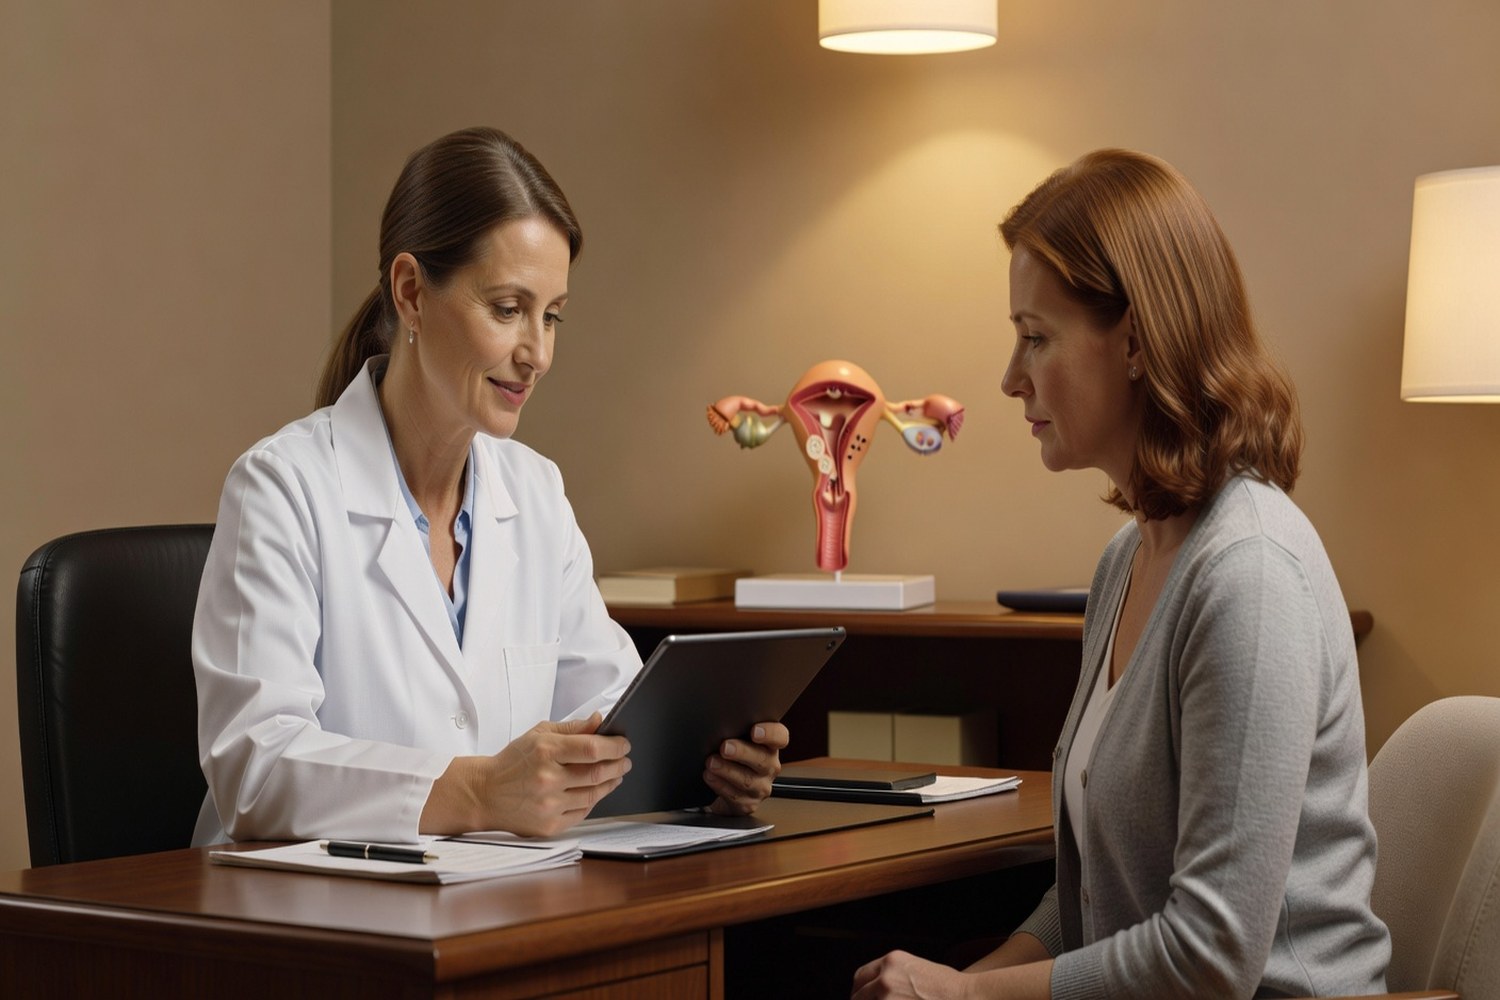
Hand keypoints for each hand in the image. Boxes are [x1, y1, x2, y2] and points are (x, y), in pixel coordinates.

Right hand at [422, 712, 629, 836]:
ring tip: (615, 774)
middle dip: (618, 765)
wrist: (484, 793)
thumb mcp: (538, 734)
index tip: (623, 744)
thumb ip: (572, 728)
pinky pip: (582, 813)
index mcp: (545, 751)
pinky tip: (595, 791)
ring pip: (593, 795)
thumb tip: (600, 721)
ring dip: (610, 783)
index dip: (615, 746)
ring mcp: (549, 805)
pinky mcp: (549, 825)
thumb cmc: (512, 762)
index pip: (592, 748)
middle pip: (597, 773)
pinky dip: (593, 800)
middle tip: (625, 760)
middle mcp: (548, 779)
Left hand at [705, 720, 786, 814]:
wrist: (726, 786)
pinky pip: (736, 796)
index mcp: (770, 745)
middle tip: (725, 747)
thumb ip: (734, 729)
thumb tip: (718, 720)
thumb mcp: (735, 738)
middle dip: (742, 752)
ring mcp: (761, 786)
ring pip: (748, 780)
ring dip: (727, 770)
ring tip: (711, 762)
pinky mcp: (748, 804)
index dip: (770, 733)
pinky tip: (710, 776)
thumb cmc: (731, 757)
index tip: (755, 731)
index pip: (780, 737)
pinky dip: (720, 785)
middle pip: (763, 758)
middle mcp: (769, 766)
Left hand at [852, 950, 968, 999]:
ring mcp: (888, 996)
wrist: (967, 997)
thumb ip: (895, 976)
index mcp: (891, 961)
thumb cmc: (949, 987)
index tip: (860, 998)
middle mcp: (886, 976)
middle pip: (858, 995)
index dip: (859, 990)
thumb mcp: (917, 969)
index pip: (861, 976)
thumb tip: (882, 990)